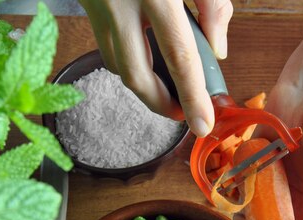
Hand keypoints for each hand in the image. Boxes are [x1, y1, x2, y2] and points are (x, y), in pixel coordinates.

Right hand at [79, 0, 232, 137]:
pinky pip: (105, 47)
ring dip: (144, 86)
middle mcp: (120, 4)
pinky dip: (127, 63)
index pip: (178, 56)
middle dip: (161, 104)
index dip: (191, 96)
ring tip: (169, 90)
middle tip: (183, 113)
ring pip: (117, 66)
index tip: (202, 124)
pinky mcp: (85, 6)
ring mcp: (97, 7)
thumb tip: (217, 51)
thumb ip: (212, 6)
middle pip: (137, 76)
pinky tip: (146, 61)